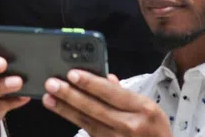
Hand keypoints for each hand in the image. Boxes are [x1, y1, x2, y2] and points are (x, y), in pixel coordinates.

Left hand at [43, 69, 170, 136]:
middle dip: (70, 95)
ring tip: (49, 98)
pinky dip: (75, 121)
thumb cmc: (156, 129)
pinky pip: (90, 132)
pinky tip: (63, 111)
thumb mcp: (149, 106)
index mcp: (142, 108)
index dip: (90, 83)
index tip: (72, 74)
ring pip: (87, 122)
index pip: (111, 93)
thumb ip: (125, 92)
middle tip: (52, 84)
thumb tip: (105, 78)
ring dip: (65, 109)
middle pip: (95, 108)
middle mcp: (129, 125)